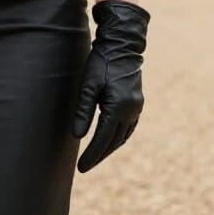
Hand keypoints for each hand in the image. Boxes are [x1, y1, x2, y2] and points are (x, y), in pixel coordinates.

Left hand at [73, 0, 149, 172]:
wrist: (122, 46)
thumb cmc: (101, 62)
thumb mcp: (88, 84)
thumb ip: (82, 110)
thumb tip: (76, 135)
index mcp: (118, 107)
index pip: (103, 139)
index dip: (92, 155)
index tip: (81, 168)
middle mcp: (131, 111)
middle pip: (114, 142)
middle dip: (99, 156)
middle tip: (85, 167)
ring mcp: (136, 108)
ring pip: (122, 137)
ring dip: (109, 148)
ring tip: (94, 157)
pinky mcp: (137, 103)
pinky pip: (127, 128)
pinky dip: (117, 138)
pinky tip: (108, 140)